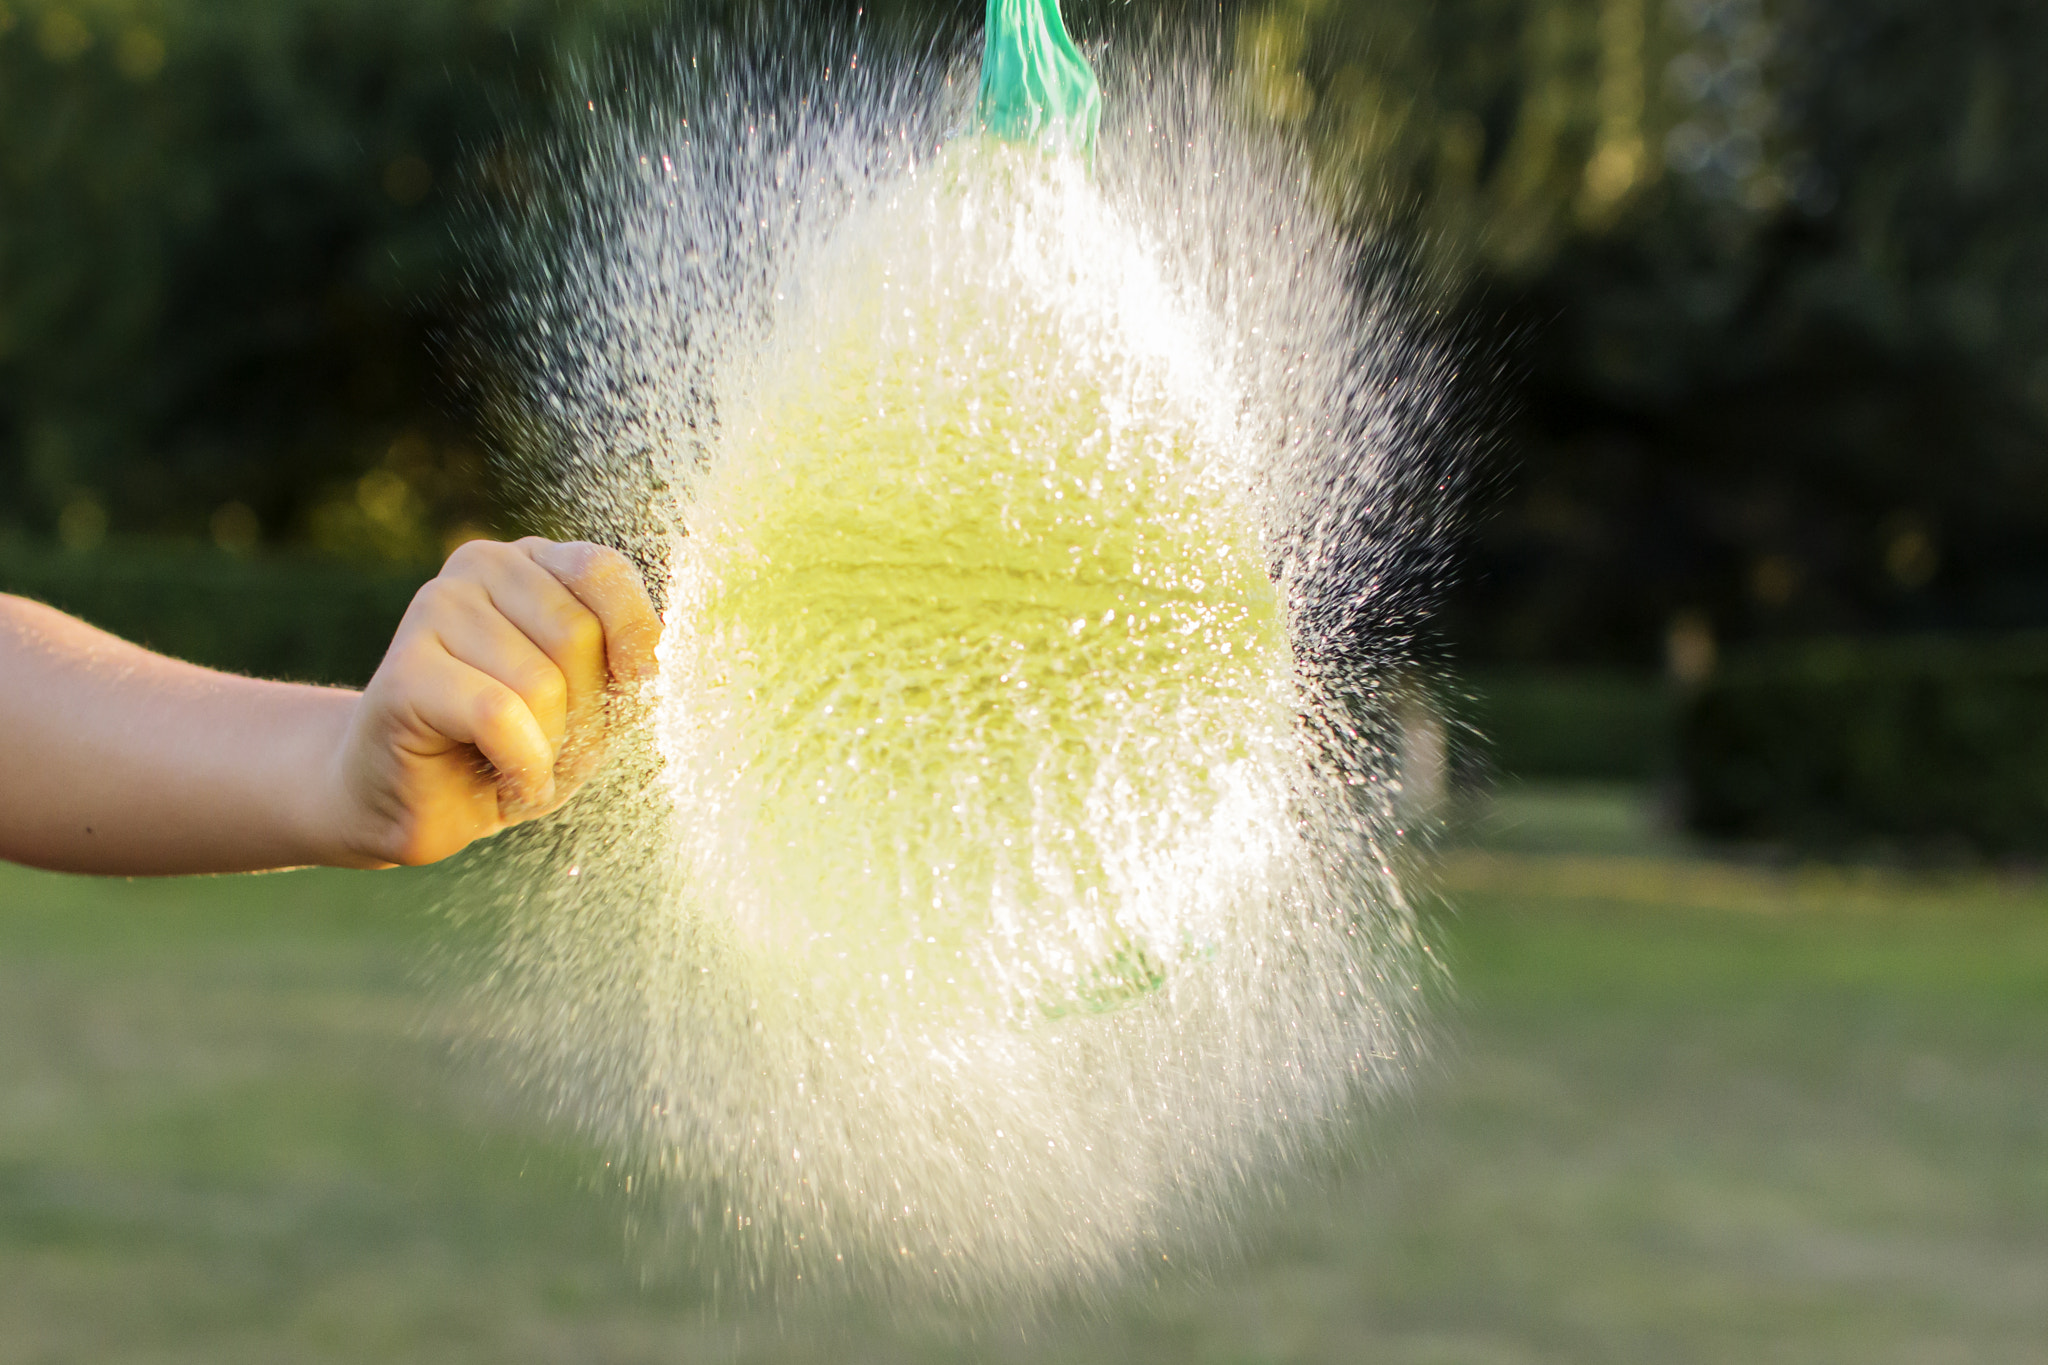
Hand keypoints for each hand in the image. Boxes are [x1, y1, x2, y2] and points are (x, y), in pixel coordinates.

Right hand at [322, 538, 660, 867]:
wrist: (410, 798)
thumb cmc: (508, 747)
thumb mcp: (589, 702)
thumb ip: (623, 667)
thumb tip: (655, 653)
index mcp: (532, 563)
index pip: (603, 570)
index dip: (634, 636)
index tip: (631, 688)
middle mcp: (480, 567)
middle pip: (578, 634)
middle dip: (585, 711)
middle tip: (550, 742)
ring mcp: (435, 608)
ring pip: (542, 683)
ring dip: (549, 747)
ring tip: (514, 758)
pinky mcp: (405, 668)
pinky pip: (499, 715)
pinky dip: (521, 765)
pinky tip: (502, 779)